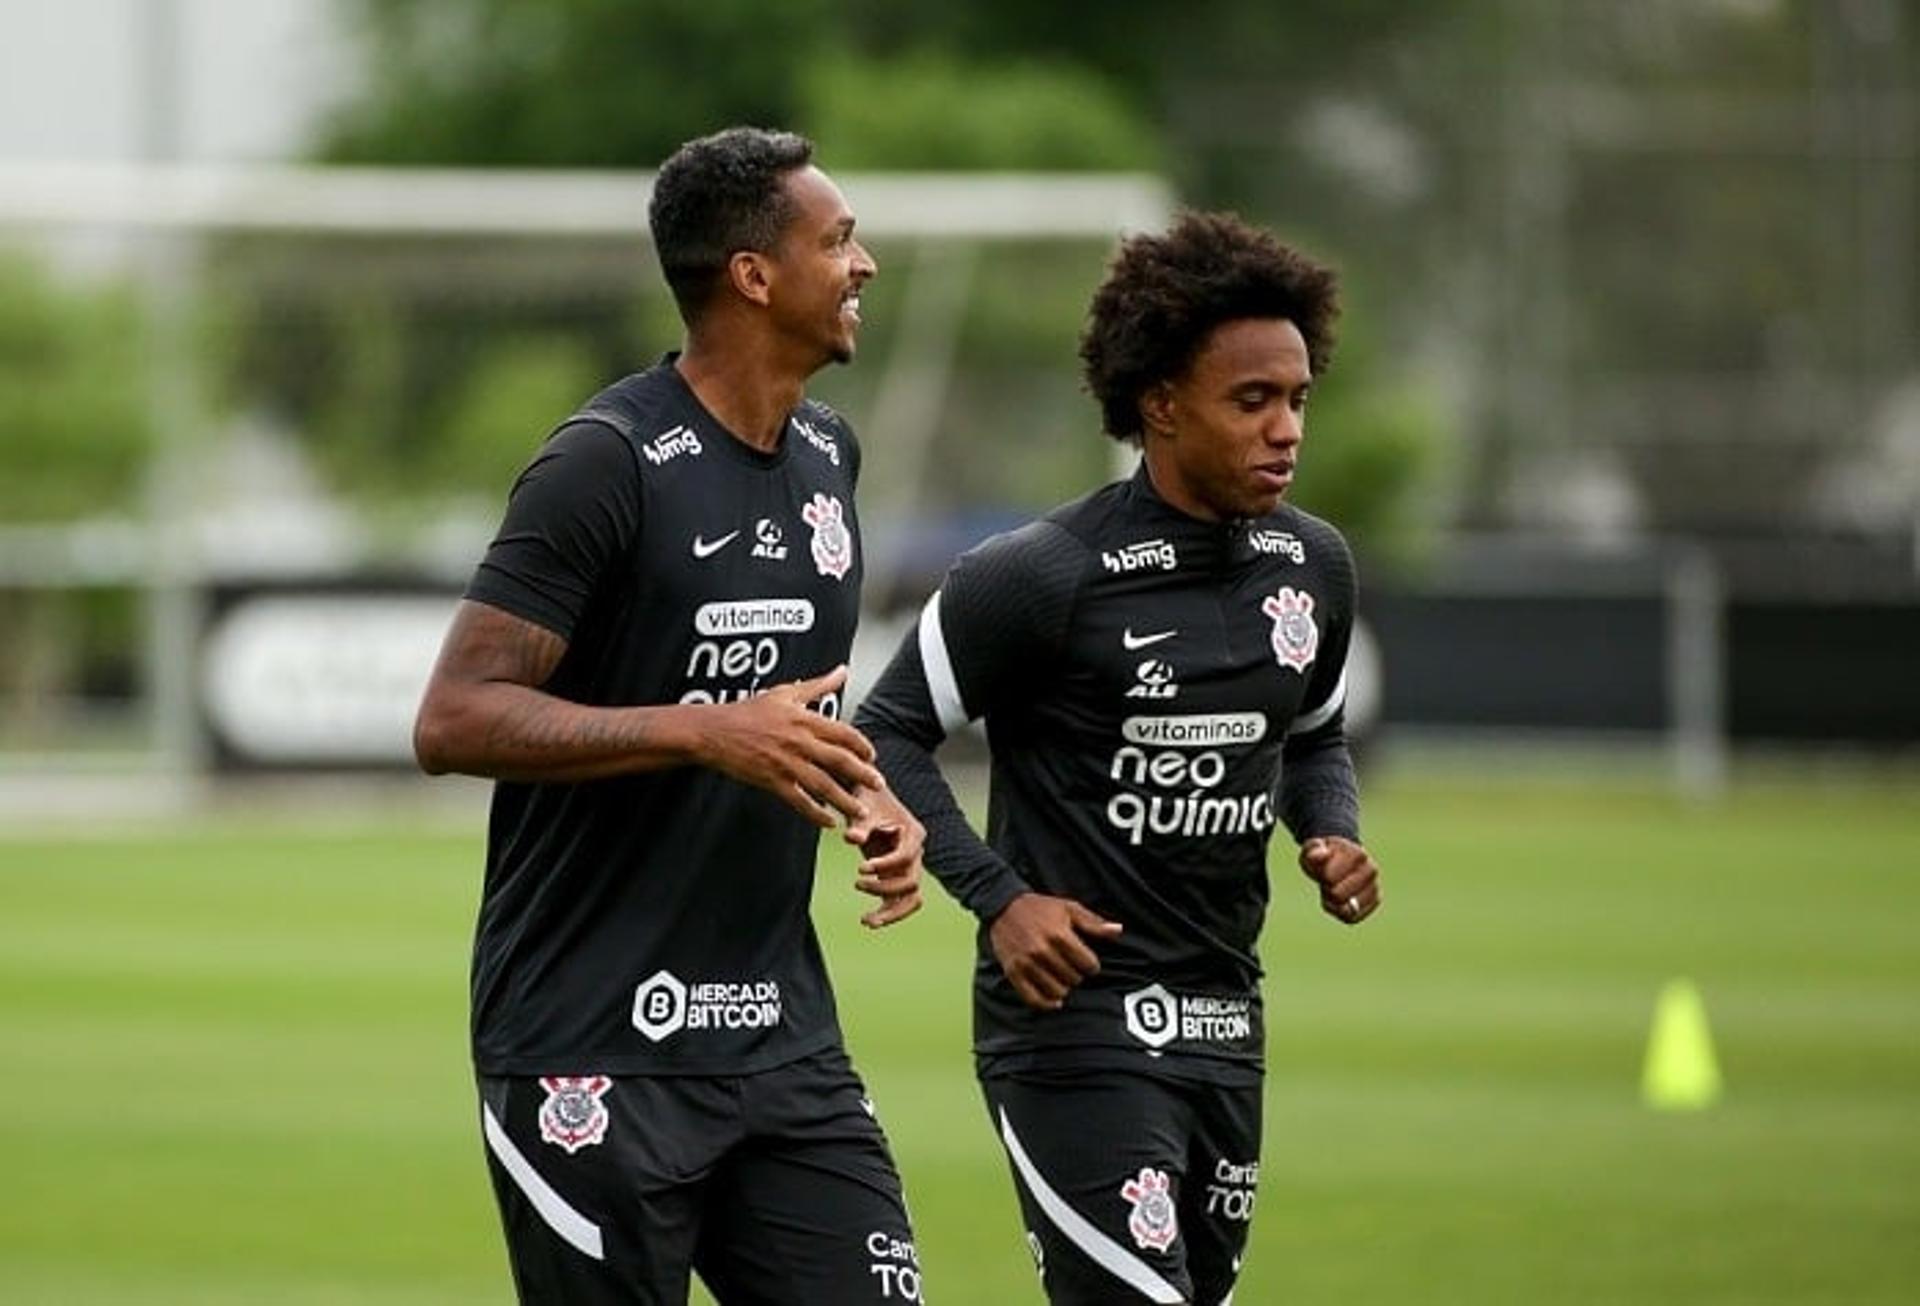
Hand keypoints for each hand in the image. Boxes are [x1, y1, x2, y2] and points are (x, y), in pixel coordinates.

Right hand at [698, 666, 882, 828]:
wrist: (714, 731)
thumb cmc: (748, 711)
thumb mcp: (785, 692)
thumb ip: (819, 684)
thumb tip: (842, 671)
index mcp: (805, 719)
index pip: (844, 733)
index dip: (862, 746)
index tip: (872, 756)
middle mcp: (800, 741)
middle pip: (840, 760)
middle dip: (863, 775)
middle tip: (878, 786)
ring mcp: (786, 762)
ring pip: (823, 784)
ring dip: (845, 800)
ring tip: (860, 811)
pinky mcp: (771, 780)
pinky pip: (799, 800)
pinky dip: (815, 813)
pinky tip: (827, 822)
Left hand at [844, 781, 924, 928]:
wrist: (868, 799)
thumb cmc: (867, 800)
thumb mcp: (863, 809)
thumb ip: (859, 825)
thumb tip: (851, 838)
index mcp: (913, 834)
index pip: (905, 857)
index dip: (885, 865)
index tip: (861, 868)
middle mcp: (915, 853)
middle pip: (911, 882)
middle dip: (885, 888)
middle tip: (857, 883)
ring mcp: (906, 868)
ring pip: (910, 899)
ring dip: (891, 912)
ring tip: (867, 921)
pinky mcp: (895, 877)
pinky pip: (898, 902)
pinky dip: (886, 913)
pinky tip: (866, 922)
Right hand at [987, 893, 1123, 1010]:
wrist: (1003, 906)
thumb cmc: (1040, 907)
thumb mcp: (1069, 908)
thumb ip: (1093, 923)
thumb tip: (1118, 931)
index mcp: (1059, 935)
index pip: (1088, 965)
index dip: (1092, 965)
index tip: (1087, 962)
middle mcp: (1042, 951)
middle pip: (1074, 979)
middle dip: (1077, 975)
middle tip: (1071, 967)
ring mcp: (1026, 963)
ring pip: (1057, 992)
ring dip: (1063, 988)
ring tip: (1061, 978)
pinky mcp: (1013, 973)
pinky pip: (1033, 999)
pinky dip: (1047, 1004)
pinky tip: (1054, 1000)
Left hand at [1298, 836, 1380, 924]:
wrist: (1338, 860)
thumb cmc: (1323, 856)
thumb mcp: (1312, 849)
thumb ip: (1314, 852)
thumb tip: (1323, 855)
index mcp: (1357, 853)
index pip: (1331, 877)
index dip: (1322, 877)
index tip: (1324, 869)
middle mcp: (1371, 869)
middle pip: (1338, 895)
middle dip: (1328, 891)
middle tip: (1328, 882)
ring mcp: (1375, 886)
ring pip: (1348, 909)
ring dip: (1334, 903)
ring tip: (1334, 890)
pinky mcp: (1374, 902)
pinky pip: (1353, 918)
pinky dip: (1340, 913)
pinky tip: (1339, 902)